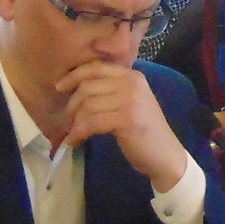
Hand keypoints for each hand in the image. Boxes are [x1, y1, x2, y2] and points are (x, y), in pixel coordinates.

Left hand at [55, 60, 190, 189]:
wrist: (165, 156)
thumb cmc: (144, 132)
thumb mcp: (130, 103)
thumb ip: (110, 92)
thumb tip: (76, 90)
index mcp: (132, 76)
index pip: (96, 68)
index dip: (74, 75)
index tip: (59, 87)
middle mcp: (132, 83)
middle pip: (88, 86)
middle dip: (71, 105)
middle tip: (65, 121)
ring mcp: (131, 101)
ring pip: (88, 106)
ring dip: (74, 122)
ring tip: (71, 134)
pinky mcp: (127, 120)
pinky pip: (91, 123)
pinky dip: (78, 133)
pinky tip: (74, 141)